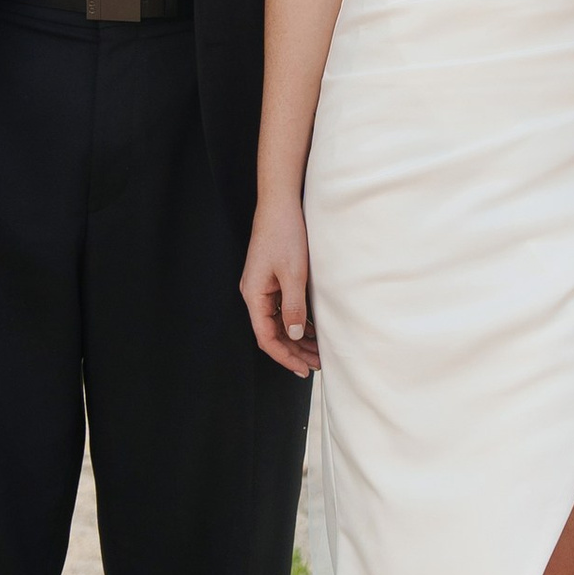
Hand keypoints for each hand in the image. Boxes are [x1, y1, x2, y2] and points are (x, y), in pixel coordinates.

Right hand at [240, 196, 319, 375]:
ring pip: (278, 321)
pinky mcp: (271, 278)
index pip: (266, 337)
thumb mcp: (293, 274)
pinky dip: (296, 321)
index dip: (285, 356)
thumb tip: (295, 335)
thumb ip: (294, 307)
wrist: (280, 204)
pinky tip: (312, 328)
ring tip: (318, 351)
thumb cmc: (285, 235)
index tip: (303, 370)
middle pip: (272, 332)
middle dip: (294, 351)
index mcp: (254, 295)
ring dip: (297, 337)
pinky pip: (281, 308)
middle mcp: (255, 294)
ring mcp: (262, 286)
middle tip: (317, 364)